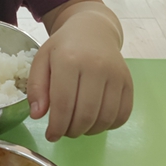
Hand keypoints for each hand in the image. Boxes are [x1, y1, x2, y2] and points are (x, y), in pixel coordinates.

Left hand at [27, 5, 132, 140]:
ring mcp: (116, 74)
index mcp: (69, 60)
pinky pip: (123, 114)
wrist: (94, 30)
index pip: (63, 104)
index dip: (57, 127)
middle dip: (72, 131)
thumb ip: (36, 87)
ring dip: (90, 131)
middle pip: (86, 115)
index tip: (52, 136)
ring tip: (79, 126)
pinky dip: (109, 125)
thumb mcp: (42, 60)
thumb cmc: (64, 47)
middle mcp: (96, 66)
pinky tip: (96, 120)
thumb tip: (38, 115)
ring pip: (105, 118)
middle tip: (64, 131)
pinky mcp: (129, 82)